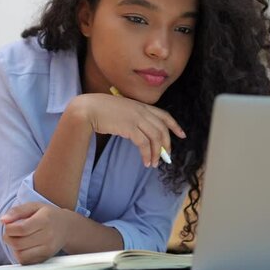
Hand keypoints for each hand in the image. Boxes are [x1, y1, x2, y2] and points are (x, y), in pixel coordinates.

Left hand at [0, 202, 67, 264]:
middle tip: (11, 233)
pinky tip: (24, 247)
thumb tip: (2, 220)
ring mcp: (47, 249)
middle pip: (18, 243)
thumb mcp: (34, 206)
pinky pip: (25, 261)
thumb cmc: (48, 215)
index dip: (9, 229)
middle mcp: (48, 236)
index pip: (21, 229)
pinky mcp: (45, 258)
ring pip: (20, 254)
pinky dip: (20, 255)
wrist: (67, 228)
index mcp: (44, 220)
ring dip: (14, 248)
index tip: (9, 226)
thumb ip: (17, 211)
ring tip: (18, 239)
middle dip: (8, 238)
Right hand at [68, 93, 185, 167]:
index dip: (175, 125)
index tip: (182, 135)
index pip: (164, 115)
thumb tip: (141, 132)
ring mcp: (136, 118)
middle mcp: (141, 110)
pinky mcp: (129, 128)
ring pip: (155, 138)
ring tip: (154, 163)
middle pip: (162, 129)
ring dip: (157, 153)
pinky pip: (144, 144)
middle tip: (166, 157)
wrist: (87, 109)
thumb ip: (133, 116)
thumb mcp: (122, 110)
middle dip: (167, 145)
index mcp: (141, 105)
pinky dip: (147, 154)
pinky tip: (146, 162)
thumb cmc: (101, 110)